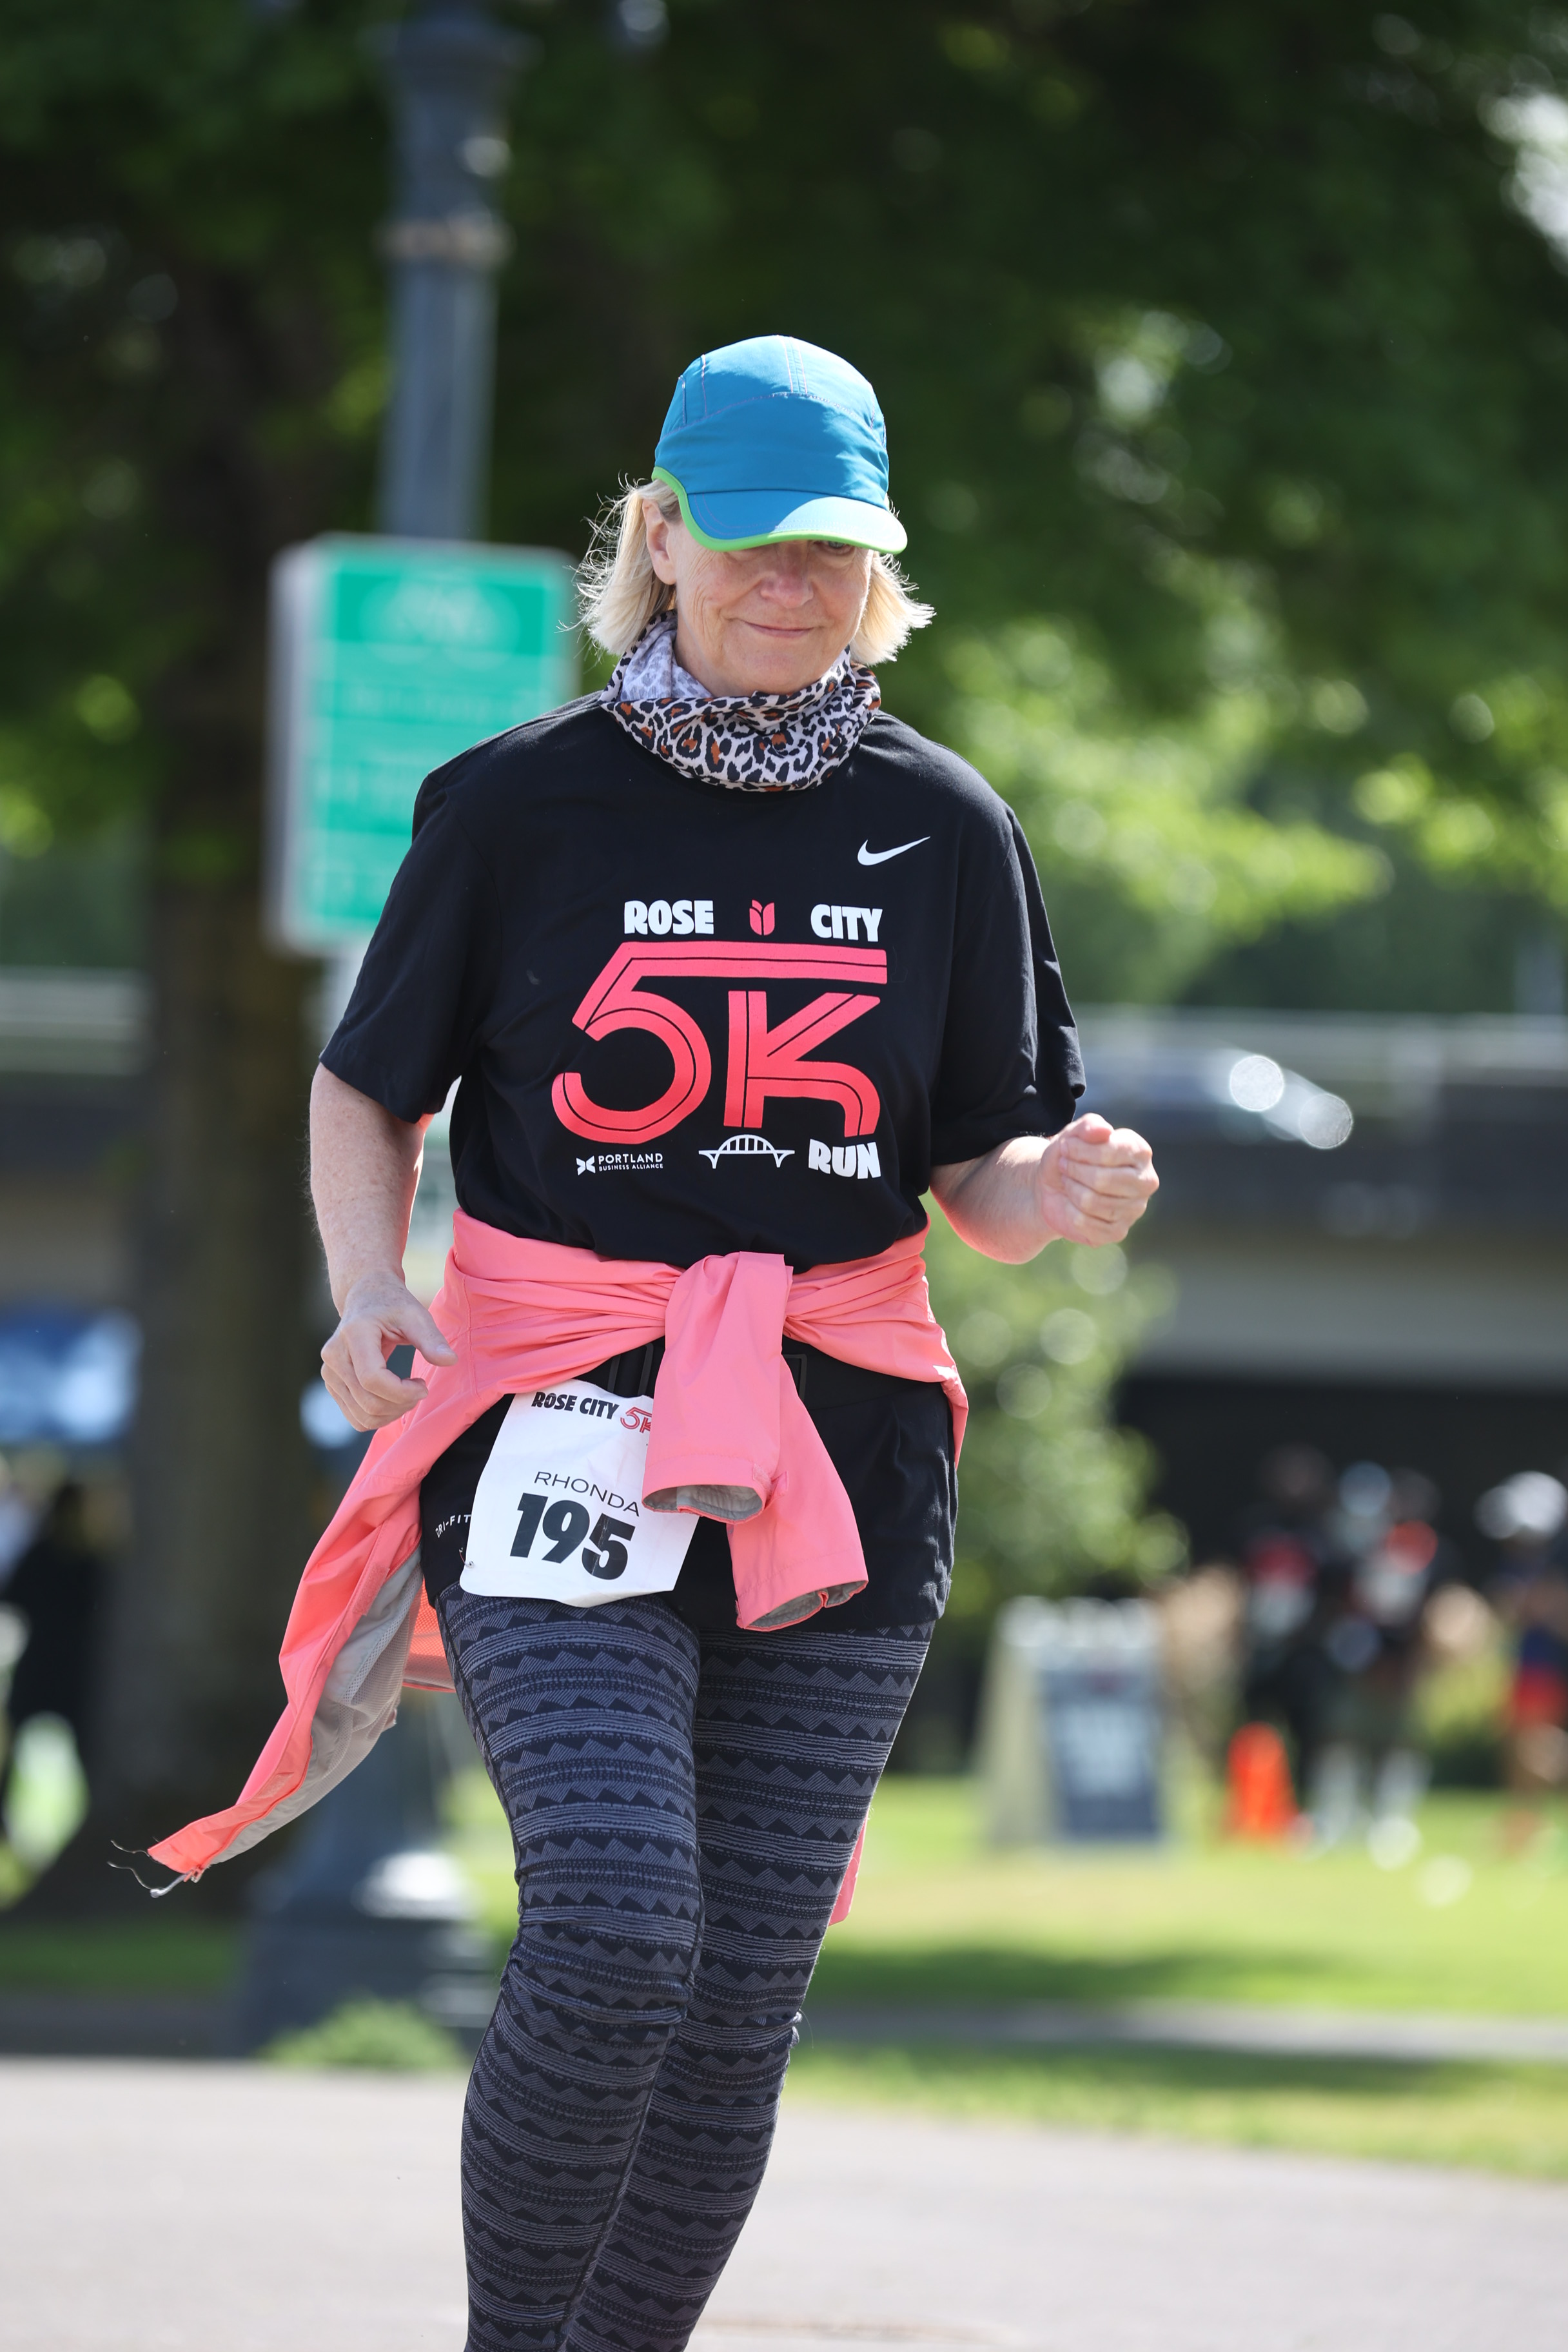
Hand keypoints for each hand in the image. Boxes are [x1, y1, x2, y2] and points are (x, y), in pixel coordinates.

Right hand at [321, 1269, 457, 1431]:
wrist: (366, 1297)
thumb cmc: (393, 1306)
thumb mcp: (415, 1316)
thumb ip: (431, 1339)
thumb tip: (450, 1360)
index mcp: (353, 1334)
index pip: (373, 1379)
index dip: (403, 1392)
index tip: (423, 1385)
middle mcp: (334, 1355)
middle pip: (368, 1401)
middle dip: (401, 1404)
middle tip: (419, 1390)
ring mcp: (329, 1372)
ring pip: (361, 1415)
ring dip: (392, 1414)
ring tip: (407, 1394)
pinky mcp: (332, 1384)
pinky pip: (355, 1417)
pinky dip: (380, 1416)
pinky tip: (394, 1399)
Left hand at [1037, 1113, 1157, 1245]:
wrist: (1054, 1187)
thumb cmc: (1070, 1156)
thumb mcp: (1074, 1134)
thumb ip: (1088, 1125)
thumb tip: (1104, 1131)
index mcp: (1140, 1152)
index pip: (1112, 1151)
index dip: (1081, 1150)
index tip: (1065, 1147)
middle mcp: (1145, 1181)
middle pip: (1103, 1180)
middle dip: (1075, 1171)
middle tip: (1064, 1165)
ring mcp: (1135, 1209)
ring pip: (1093, 1202)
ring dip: (1071, 1189)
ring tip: (1068, 1181)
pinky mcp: (1119, 1231)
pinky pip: (1087, 1223)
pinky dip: (1070, 1211)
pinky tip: (1070, 1203)